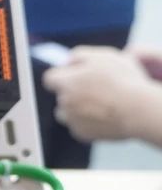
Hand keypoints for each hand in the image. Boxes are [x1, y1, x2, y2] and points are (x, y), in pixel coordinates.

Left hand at [42, 47, 161, 143]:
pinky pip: (79, 126)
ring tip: (100, 105)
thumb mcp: (103, 56)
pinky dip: (87, 122)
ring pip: (67, 113)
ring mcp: (71, 120)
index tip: (75, 76)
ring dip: (77, 109)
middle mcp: (63, 102)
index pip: (50, 78)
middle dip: (73, 93)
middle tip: (96, 90)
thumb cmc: (123, 81)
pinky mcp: (81, 134)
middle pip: (61, 96)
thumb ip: (79, 55)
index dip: (63, 76)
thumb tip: (67, 62)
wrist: (138, 110)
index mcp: (66, 82)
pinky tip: (104, 116)